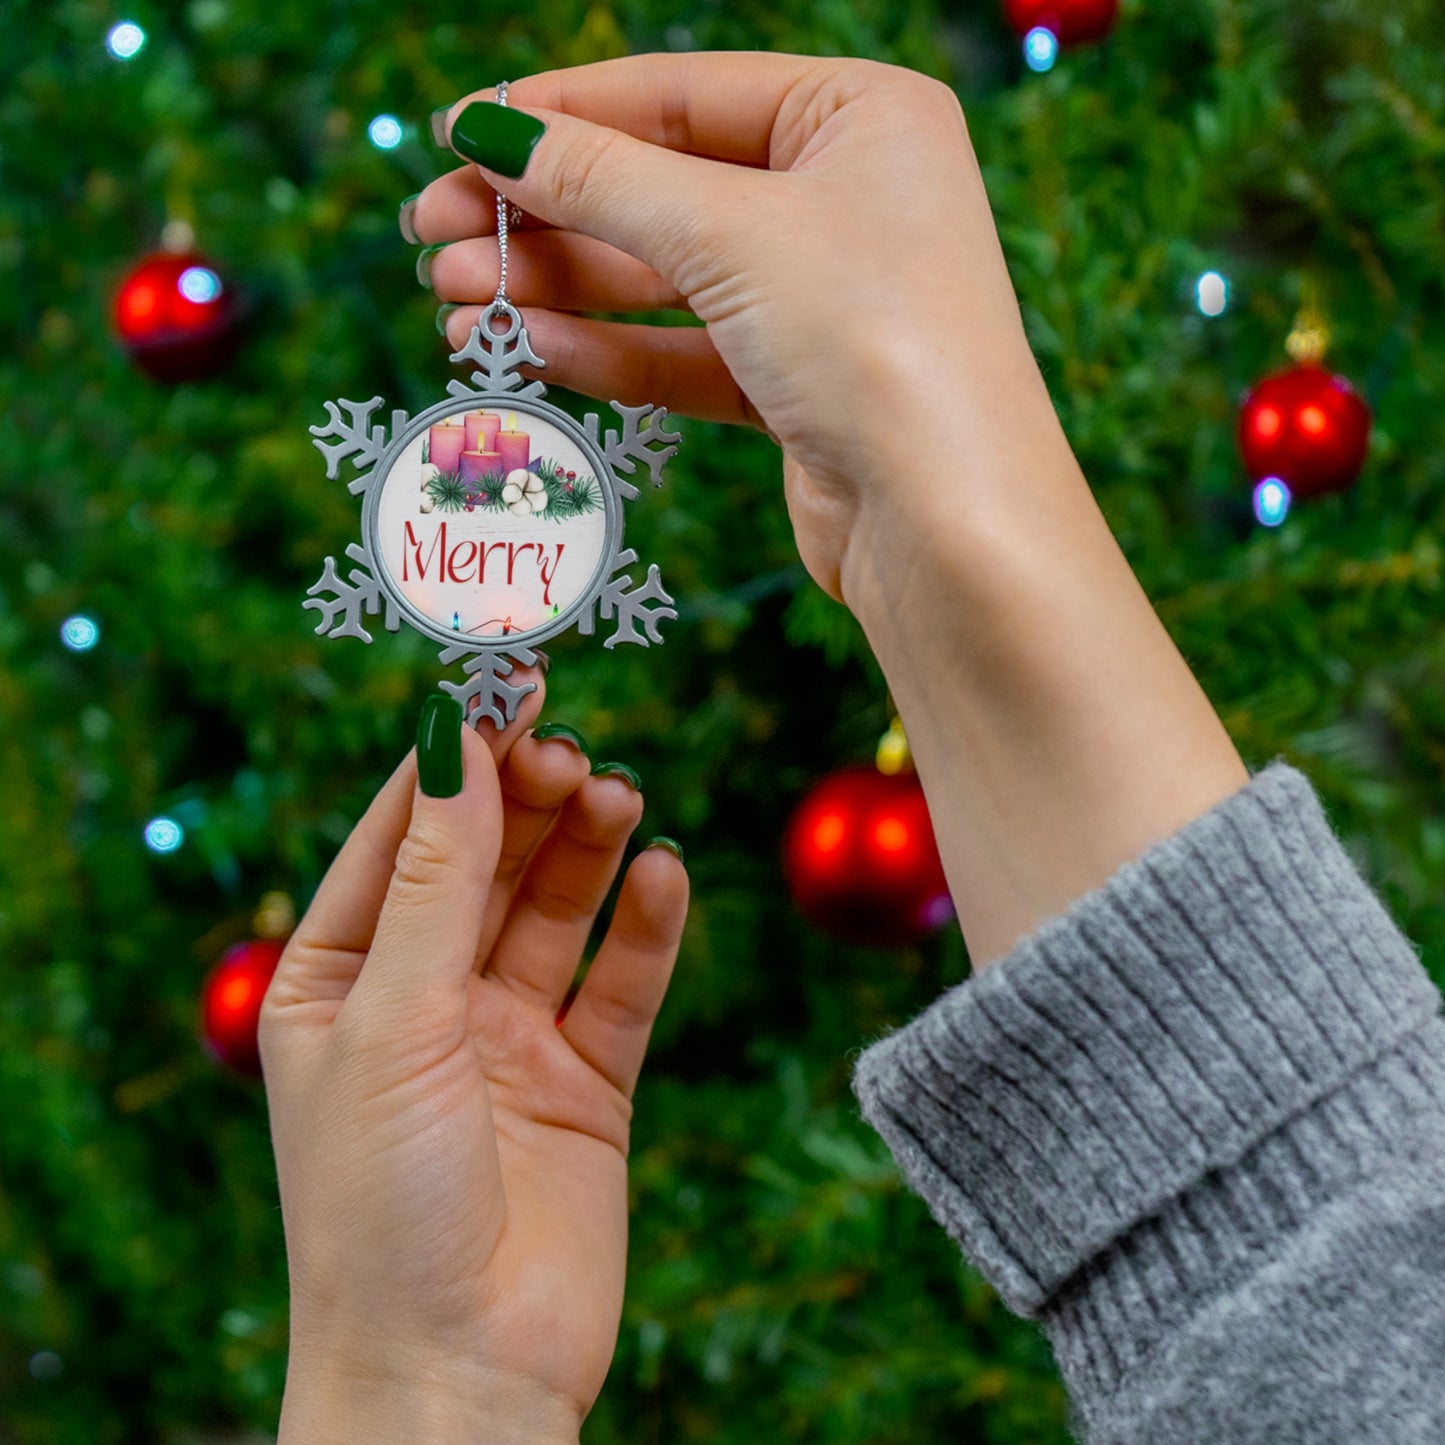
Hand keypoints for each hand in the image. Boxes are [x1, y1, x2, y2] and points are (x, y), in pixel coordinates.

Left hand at [259, 679, 687, 1440]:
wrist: (458, 1376)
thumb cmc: (380, 1204)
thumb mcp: (394, 1018)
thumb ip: (438, 877)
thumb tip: (455, 736)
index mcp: (340, 978)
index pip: (401, 835)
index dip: (454, 756)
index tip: (506, 682)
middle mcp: (424, 998)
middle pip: (487, 861)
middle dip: (527, 799)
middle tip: (572, 750)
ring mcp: (508, 1039)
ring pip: (557, 909)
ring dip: (589, 848)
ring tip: (619, 798)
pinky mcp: (586, 1082)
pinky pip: (622, 983)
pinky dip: (646, 928)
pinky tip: (664, 876)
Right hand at [411, 53, 1061, 602]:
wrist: (948, 525)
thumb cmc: (874, 341)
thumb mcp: (728, 233)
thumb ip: (602, 180)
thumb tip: (489, 131)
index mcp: (860, 116)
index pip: (679, 94)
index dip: (560, 113)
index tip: (456, 133)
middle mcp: (845, 198)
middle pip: (661, 189)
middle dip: (543, 215)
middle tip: (432, 235)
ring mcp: (822, 297)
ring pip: (664, 279)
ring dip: (558, 289)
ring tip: (454, 302)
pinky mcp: (798, 387)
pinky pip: (685, 353)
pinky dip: (609, 351)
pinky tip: (529, 350)